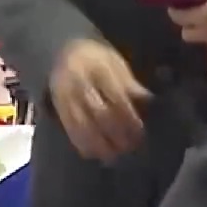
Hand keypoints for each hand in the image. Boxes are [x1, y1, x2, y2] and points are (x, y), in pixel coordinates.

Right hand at [48, 39, 148, 162]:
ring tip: (114, 156)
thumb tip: (149, 101)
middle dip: (117, 134)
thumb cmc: (96, 58)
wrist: (63, 51)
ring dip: (99, 144)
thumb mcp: (116, 62)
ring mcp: (66, 96)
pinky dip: (81, 144)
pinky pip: (69, 128)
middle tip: (130, 147)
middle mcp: (80, 82)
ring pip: (82, 125)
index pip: (116, 97)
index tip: (140, 131)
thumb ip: (130, 83)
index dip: (129, 117)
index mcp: (98, 68)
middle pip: (99, 113)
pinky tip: (93, 153)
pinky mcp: (58, 106)